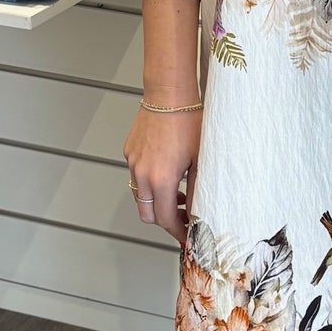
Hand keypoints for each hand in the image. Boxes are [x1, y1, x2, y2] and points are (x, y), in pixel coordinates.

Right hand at [124, 105, 202, 244]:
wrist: (169, 93)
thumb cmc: (189, 121)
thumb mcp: (202, 160)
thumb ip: (198, 190)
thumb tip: (199, 212)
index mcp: (161, 180)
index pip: (165, 219)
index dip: (178, 231)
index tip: (187, 237)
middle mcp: (142, 174)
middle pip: (147, 214)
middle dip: (165, 221)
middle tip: (184, 219)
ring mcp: (133, 162)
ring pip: (140, 195)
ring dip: (157, 201)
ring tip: (178, 195)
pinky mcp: (130, 151)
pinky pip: (137, 175)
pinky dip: (150, 183)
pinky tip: (167, 172)